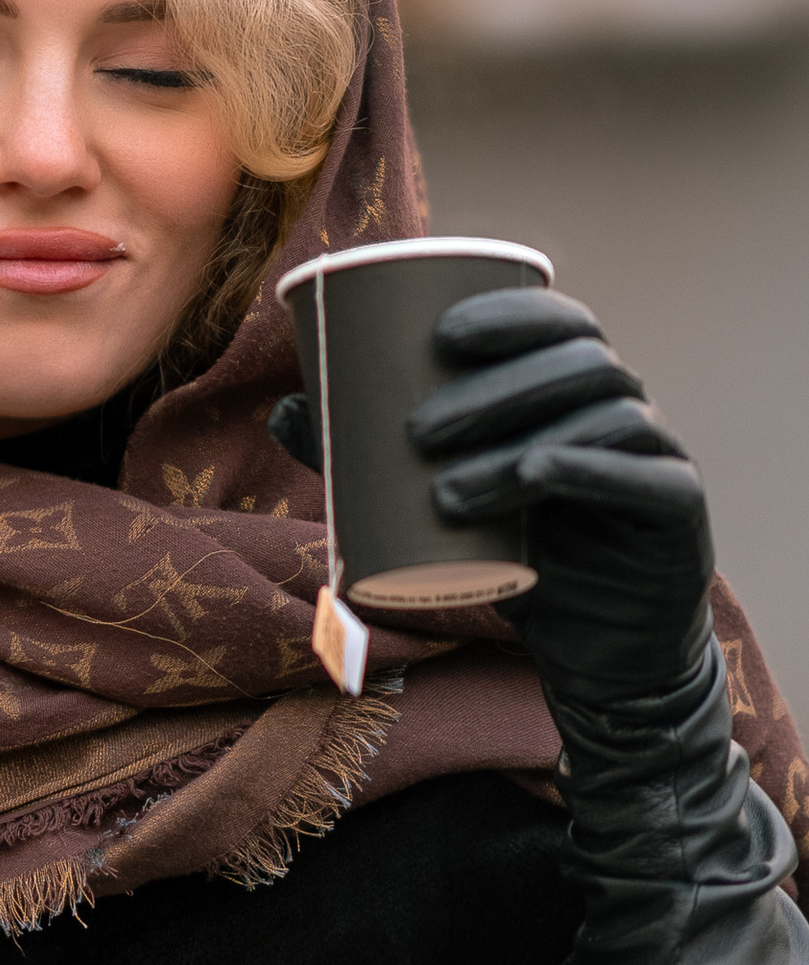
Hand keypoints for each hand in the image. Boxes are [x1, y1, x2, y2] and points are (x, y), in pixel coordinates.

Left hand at [405, 290, 713, 710]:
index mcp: (573, 389)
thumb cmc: (515, 558)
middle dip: (494, 387)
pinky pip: (645, 475)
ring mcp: (657, 457)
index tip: (442, 334)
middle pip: (577, 363)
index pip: (558, 323)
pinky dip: (587, 466)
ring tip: (445, 489)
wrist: (591, 650)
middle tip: (416, 431)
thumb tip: (285, 409)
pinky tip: (538, 472)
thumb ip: (369, 461)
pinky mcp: (679, 512)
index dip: (510, 314)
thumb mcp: (439, 505)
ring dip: (518, 439)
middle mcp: (623, 409)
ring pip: (603, 415)